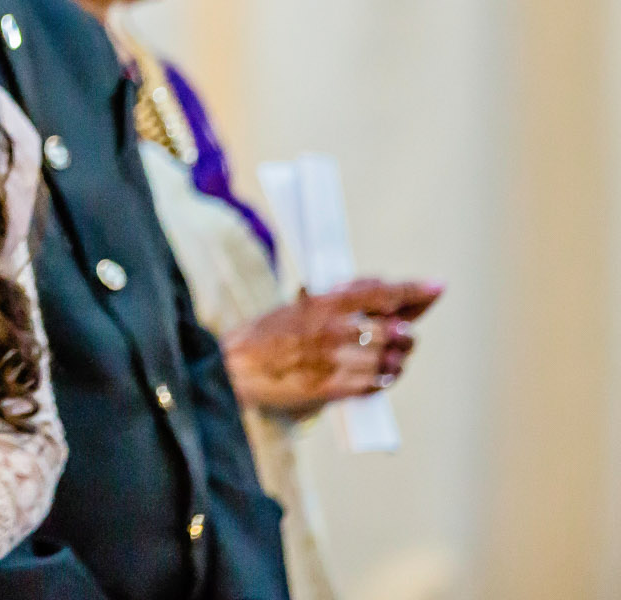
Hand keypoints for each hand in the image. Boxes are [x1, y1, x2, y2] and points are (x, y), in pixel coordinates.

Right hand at [221, 277, 439, 418]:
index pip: (383, 294)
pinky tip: (377, 374)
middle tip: (404, 334)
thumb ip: (343, 299)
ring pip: (391, 360)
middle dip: (406, 334)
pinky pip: (376, 384)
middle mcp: (335, 330)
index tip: (436, 286)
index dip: (415, 291)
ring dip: (396, 359)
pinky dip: (382, 379)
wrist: (237, 368)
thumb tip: (387, 295)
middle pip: (396, 332)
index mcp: (326, 303)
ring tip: (390, 357)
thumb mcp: (301, 304)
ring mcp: (336, 361)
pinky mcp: (335, 388)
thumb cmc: (268, 333)